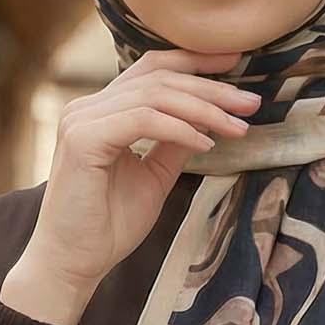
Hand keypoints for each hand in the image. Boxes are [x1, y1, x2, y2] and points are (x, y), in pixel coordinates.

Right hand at [0, 48, 261, 324]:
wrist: (73, 263)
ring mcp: (81, 120)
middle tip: (251, 102)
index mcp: (101, 111)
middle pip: (158, 77)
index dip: (195, 61)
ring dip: (204, 108)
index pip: (151, 69)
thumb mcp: (154, 176)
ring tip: (237, 126)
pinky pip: (143, 120)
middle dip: (211, 87)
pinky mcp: (83, 139)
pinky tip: (206, 144)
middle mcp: (87, 107)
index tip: (238, 62)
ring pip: (155, 95)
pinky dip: (180, 129)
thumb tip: (209, 118)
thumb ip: (174, 143)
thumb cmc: (108, 226)